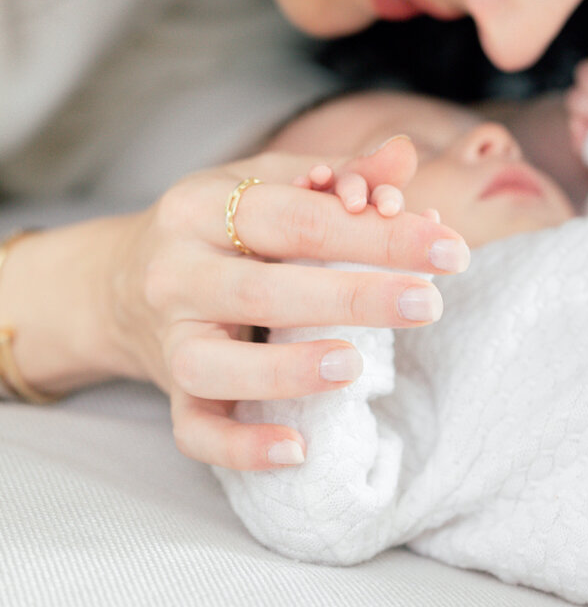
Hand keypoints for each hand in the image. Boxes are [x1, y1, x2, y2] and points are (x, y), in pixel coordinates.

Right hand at [104, 137, 468, 471]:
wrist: (121, 283)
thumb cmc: (218, 229)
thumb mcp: (266, 183)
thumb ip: (339, 173)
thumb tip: (402, 158)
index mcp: (201, 208)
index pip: (297, 218)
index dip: (375, 231)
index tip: (447, 246)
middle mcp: (176, 273)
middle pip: (263, 289)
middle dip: (352, 295)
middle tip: (428, 301)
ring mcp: (168, 338)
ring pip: (215, 364)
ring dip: (288, 368)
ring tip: (356, 367)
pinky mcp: (170, 393)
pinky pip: (196, 431)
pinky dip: (242, 446)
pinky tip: (298, 448)